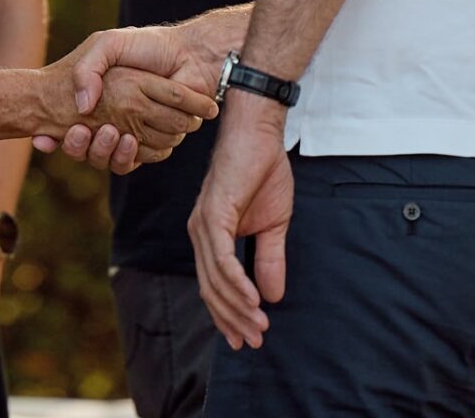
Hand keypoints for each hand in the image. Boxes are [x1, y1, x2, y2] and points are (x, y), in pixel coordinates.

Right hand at [32, 48, 216, 171]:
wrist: (189, 56)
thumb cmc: (147, 46)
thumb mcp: (108, 44)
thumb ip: (88, 69)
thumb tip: (82, 107)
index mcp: (96, 99)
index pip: (66, 124)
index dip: (51, 135)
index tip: (43, 137)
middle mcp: (110, 119)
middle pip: (83, 148)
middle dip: (76, 146)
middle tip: (79, 131)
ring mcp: (131, 133)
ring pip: (105, 158)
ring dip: (101, 151)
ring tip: (109, 132)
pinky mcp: (152, 144)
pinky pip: (132, 162)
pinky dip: (128, 156)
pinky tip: (128, 139)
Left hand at [188, 91, 291, 350]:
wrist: (260, 132)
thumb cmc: (264, 171)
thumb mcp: (273, 224)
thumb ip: (268, 258)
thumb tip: (272, 296)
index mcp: (210, 235)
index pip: (214, 286)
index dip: (228, 315)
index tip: (245, 340)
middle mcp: (200, 231)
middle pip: (212, 289)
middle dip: (233, 319)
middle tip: (255, 342)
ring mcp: (204, 222)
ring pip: (216, 278)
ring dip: (238, 306)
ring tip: (260, 326)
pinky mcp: (214, 212)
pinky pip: (221, 256)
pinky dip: (236, 282)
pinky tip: (253, 301)